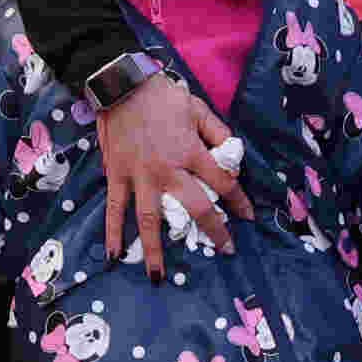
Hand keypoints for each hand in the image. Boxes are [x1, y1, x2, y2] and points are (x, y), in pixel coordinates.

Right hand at [97, 83, 243, 281]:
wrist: (121, 85)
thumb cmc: (162, 96)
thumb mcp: (198, 108)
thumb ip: (218, 133)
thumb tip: (234, 157)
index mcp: (191, 152)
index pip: (222, 183)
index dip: (239, 201)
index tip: (248, 216)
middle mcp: (168, 170)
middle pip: (195, 207)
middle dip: (213, 230)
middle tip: (225, 250)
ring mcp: (139, 176)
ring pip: (150, 219)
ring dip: (155, 249)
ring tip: (159, 277)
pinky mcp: (117, 176)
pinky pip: (115, 208)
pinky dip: (113, 232)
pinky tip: (114, 254)